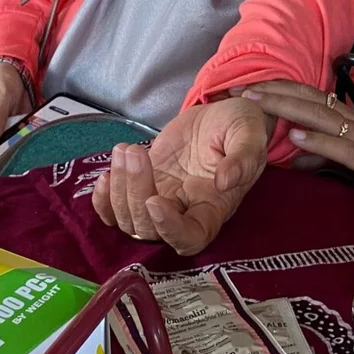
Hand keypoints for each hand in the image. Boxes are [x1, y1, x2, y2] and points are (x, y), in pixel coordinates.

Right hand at [0, 60, 31, 155]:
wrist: (5, 72)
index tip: (15, 153)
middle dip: (12, 155)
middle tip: (28, 146)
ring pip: (6, 156)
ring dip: (20, 150)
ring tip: (32, 142)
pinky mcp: (6, 139)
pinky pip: (16, 147)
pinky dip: (25, 144)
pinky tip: (33, 140)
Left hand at [92, 97, 268, 254]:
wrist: (220, 116)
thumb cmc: (240, 127)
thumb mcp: (250, 133)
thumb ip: (244, 157)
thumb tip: (226, 181)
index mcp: (214, 207)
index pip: (190, 237)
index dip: (169, 229)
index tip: (155, 200)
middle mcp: (185, 212)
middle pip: (151, 228)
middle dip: (136, 192)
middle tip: (136, 153)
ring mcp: (161, 201)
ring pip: (129, 220)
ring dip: (118, 188)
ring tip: (125, 150)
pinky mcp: (143, 187)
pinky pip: (115, 212)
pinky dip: (103, 202)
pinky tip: (106, 174)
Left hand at [244, 82, 353, 220]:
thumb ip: (330, 153)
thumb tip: (296, 154)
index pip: (313, 96)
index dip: (282, 89)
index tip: (253, 86)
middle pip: (309, 99)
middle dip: (273, 92)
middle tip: (240, 88)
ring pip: (319, 117)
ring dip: (285, 108)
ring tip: (256, 102)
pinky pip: (341, 148)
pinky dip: (317, 141)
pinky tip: (295, 137)